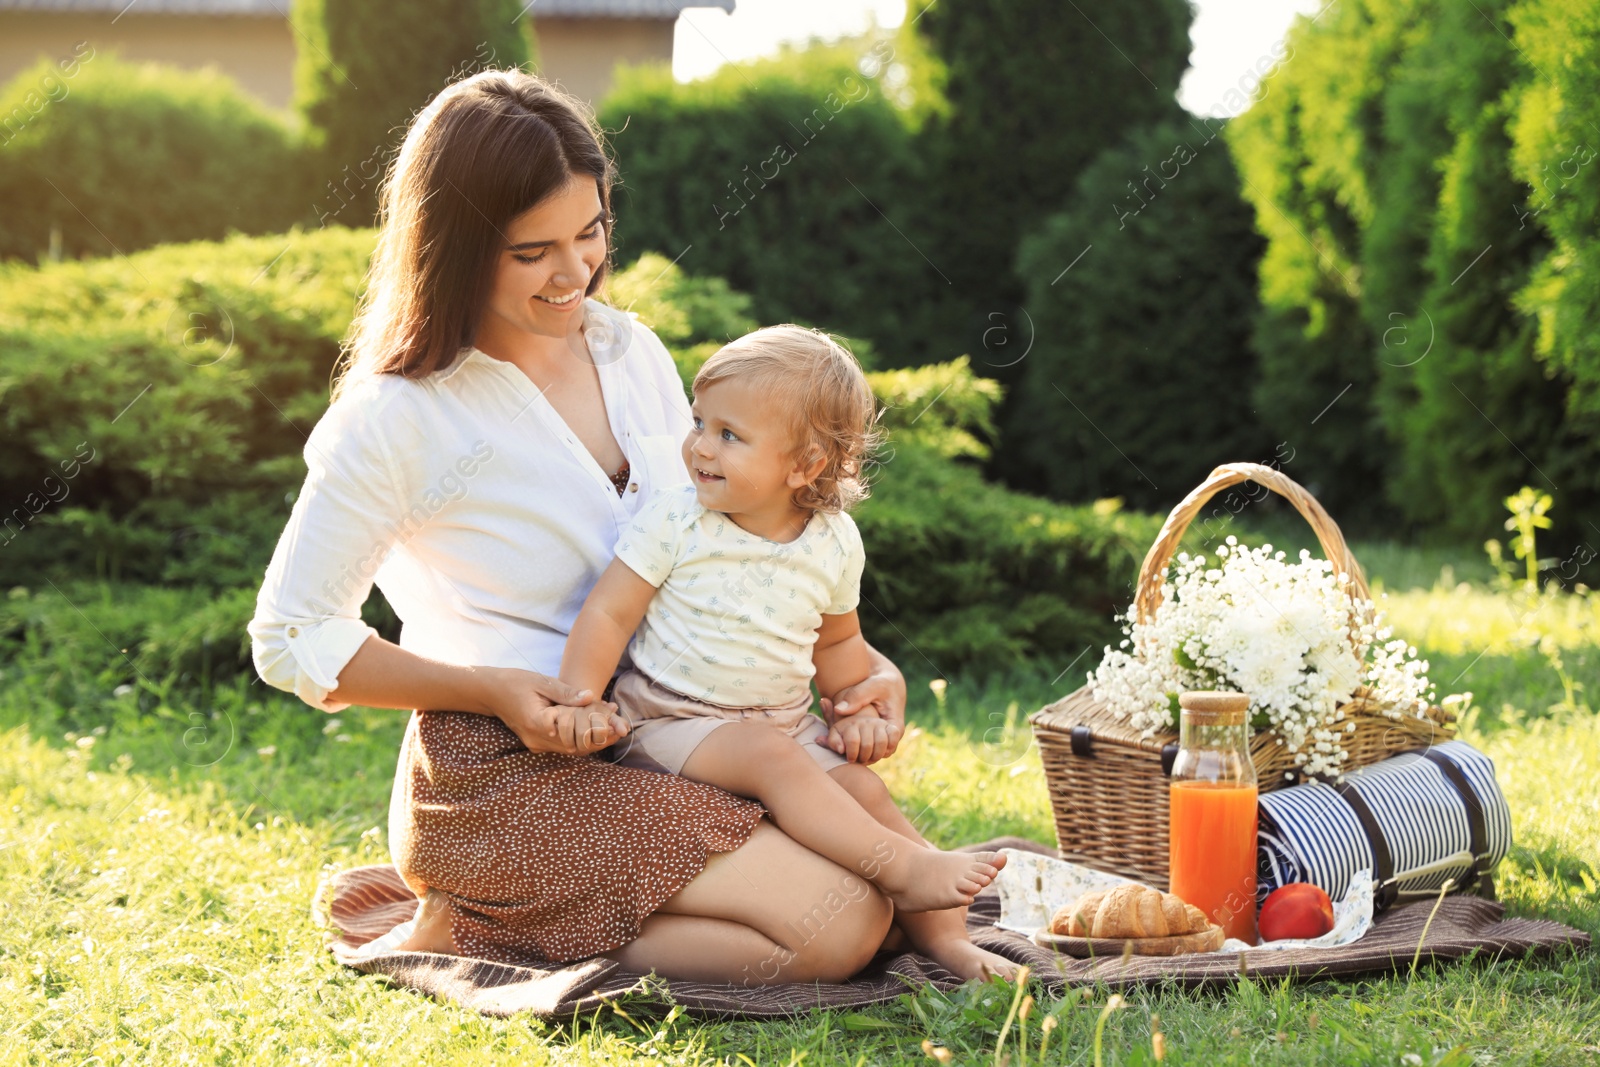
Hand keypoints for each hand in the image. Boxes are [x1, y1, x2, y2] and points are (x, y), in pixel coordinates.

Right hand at [482, 667, 628, 755]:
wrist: (492, 692)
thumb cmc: (516, 682)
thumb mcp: (542, 681)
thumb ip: (566, 692)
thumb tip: (590, 697)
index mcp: (537, 721)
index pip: (572, 732)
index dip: (594, 728)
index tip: (612, 721)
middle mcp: (537, 739)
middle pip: (575, 745)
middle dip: (600, 737)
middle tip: (621, 726)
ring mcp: (537, 744)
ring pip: (571, 749)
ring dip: (593, 739)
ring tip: (614, 726)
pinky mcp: (539, 744)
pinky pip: (564, 745)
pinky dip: (581, 737)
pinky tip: (596, 726)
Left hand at [826, 657, 906, 757]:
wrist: (886, 682)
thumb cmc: (882, 683)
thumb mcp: (872, 686)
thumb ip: (856, 696)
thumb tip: (838, 710)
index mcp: (895, 726)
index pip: (887, 747)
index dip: (868, 750)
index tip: (851, 746)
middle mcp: (892, 737)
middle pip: (878, 755)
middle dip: (861, 755)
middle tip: (841, 750)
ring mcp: (886, 739)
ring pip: (872, 756)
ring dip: (858, 754)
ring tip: (841, 748)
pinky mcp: (878, 738)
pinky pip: (868, 750)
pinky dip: (857, 749)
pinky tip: (845, 744)